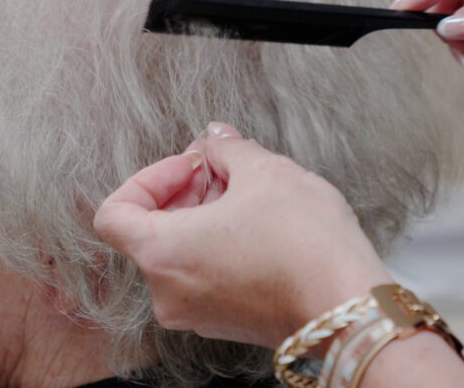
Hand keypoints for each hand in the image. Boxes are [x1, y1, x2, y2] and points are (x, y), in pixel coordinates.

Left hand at [92, 123, 392, 348]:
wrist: (348, 306)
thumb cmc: (304, 244)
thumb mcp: (265, 172)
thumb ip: (229, 149)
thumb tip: (217, 139)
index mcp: (161, 253)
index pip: (114, 213)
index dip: (150, 177)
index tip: (193, 166)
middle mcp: (168, 293)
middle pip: (151, 232)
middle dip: (186, 192)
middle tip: (226, 171)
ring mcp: (197, 314)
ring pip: (182, 254)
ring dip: (206, 218)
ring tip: (251, 195)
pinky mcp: (227, 323)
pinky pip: (206, 277)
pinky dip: (221, 247)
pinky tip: (263, 227)